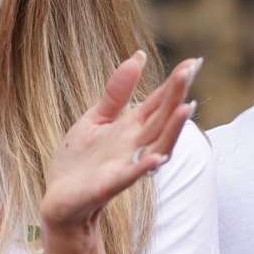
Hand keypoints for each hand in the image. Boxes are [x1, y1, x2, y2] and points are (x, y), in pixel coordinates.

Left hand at [40, 53, 200, 240]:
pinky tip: (156, 157)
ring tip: (187, 108)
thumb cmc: (79, 160)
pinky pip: (131, 175)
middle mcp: (134, 144)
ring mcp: (125, 164)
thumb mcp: (97, 118)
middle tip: (190, 70)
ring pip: (156, 144)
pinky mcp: (110, 184)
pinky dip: (144, 166)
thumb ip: (118, 92)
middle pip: (161, 117)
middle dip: (176, 95)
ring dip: (173, 129)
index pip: (159, 101)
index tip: (193, 61)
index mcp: (131, 127)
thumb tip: (139, 55)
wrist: (59, 199)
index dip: (174, 82)